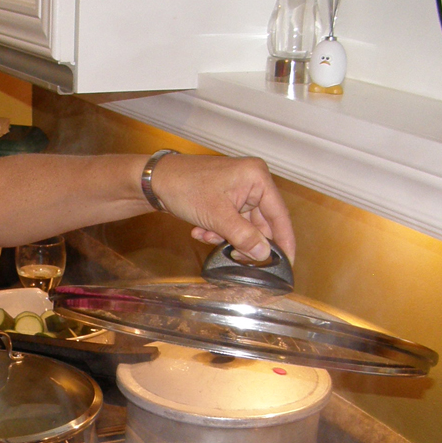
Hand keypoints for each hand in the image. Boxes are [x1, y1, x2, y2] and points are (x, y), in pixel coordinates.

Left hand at [151, 154, 295, 262]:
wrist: (154, 181)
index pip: (279, 215)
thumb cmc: (184, 187)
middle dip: (244, 240)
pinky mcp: (224, 198)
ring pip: (243, 226)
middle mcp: (251, 182)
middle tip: (234, 257)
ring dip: (226, 237)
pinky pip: (230, 222)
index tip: (287, 264)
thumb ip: (243, 236)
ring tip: (206, 235)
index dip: (284, 241)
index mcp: (256, 178)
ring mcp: (238, 190)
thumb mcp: (216, 216)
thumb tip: (264, 254)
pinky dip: (218, 231)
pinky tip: (200, 230)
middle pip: (261, 223)